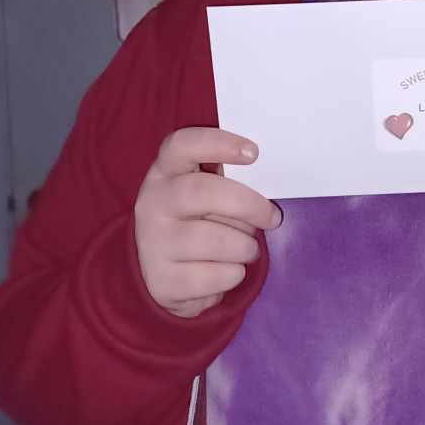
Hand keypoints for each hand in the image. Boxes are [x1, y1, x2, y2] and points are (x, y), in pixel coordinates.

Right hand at [134, 127, 280, 318]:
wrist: (164, 276)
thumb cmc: (197, 223)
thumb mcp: (205, 195)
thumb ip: (228, 182)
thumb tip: (268, 185)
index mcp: (166, 172)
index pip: (182, 146)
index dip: (218, 144)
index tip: (254, 153)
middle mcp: (153, 203)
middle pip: (202, 192)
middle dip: (248, 205)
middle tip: (272, 217)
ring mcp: (153, 242)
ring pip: (213, 240)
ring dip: (244, 247)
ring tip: (247, 249)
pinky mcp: (161, 280)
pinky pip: (213, 276)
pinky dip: (232, 275)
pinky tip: (227, 271)